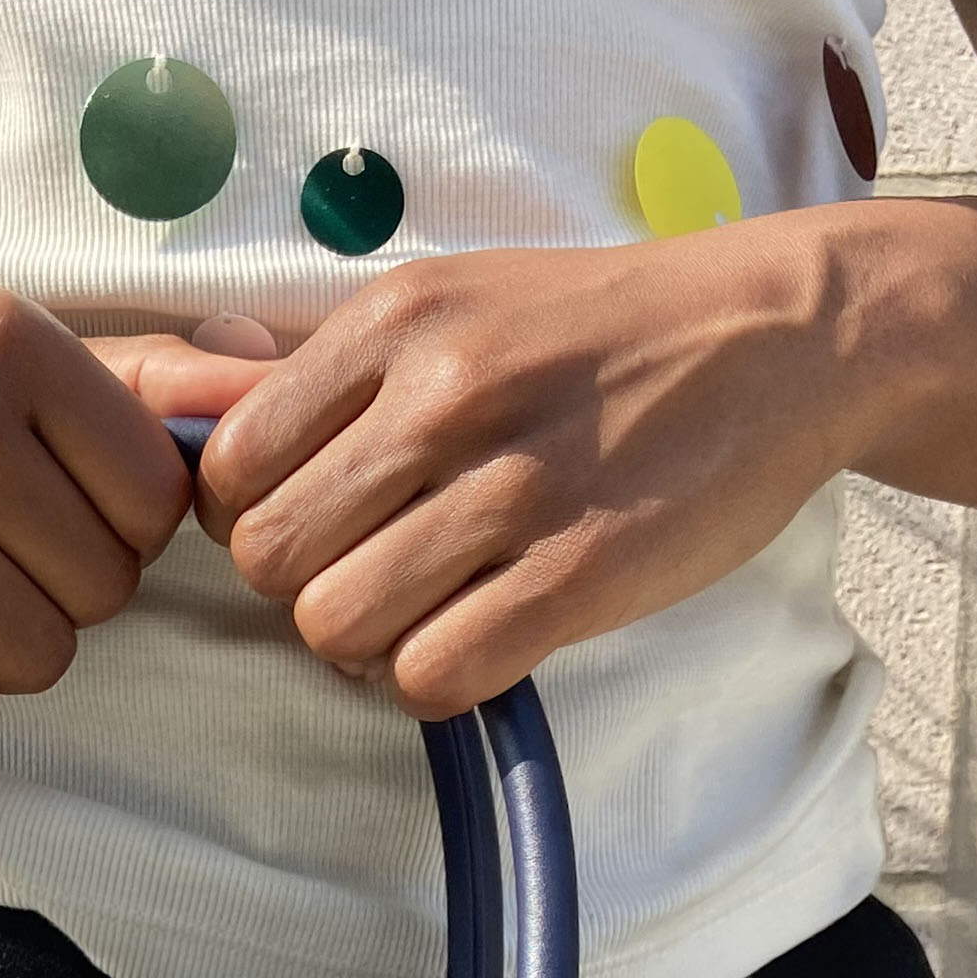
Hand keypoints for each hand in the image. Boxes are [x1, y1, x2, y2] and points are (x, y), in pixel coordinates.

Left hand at [192, 223, 876, 714]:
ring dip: (367, 644)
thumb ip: (330, 358)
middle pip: (270, 556)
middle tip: (372, 577)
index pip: (233, 465)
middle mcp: (442, 397)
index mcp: (397, 323)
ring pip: (337, 625)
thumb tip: (193, 372)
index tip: (320, 523)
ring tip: (426, 613)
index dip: (257, 517)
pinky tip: (477, 644)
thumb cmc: (607, 328)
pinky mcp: (579, 573)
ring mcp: (512, 488)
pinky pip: (434, 673)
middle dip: (303, 588)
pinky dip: (437, 679)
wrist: (783, 334)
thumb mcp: (462, 298)